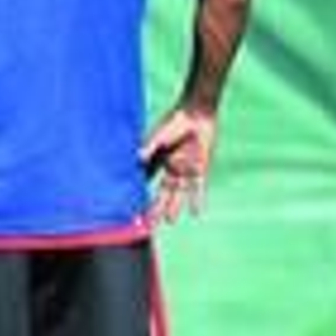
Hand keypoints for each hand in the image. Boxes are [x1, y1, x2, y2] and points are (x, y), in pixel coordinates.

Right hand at [141, 107, 218, 225]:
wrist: (197, 113)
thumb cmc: (175, 121)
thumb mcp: (160, 135)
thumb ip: (150, 147)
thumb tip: (138, 158)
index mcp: (159, 161)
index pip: (148, 180)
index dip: (141, 192)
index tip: (134, 206)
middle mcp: (172, 168)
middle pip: (163, 192)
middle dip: (156, 207)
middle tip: (150, 222)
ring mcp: (186, 170)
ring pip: (179, 193)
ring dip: (174, 206)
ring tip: (169, 222)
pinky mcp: (201, 169)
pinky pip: (198, 188)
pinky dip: (197, 200)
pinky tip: (196, 213)